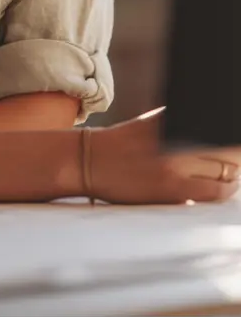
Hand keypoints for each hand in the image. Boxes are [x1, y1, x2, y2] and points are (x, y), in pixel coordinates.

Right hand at [88, 108, 240, 204]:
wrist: (90, 162)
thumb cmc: (121, 142)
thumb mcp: (151, 124)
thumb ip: (179, 124)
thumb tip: (210, 125)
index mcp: (172, 123)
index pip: (216, 129)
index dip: (233, 138)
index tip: (235, 139)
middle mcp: (175, 142)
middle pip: (226, 150)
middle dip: (237, 157)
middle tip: (238, 159)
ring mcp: (175, 166)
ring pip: (225, 172)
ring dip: (235, 174)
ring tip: (235, 174)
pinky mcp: (171, 189)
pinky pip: (212, 193)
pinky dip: (225, 190)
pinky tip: (226, 188)